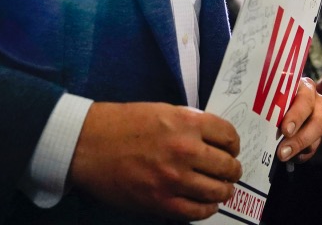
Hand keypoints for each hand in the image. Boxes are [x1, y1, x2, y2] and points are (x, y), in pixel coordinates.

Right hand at [69, 102, 240, 221]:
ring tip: (221, 189)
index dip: (233, 144)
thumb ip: (189, 123)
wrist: (88, 145)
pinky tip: (205, 204)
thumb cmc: (121, 124)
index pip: (228, 136)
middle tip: (230, 171)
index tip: (231, 149)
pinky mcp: (161, 202)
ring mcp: (174, 178)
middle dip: (232, 169)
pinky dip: (206, 209)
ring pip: (217, 191)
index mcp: (186, 122)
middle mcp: (185, 150)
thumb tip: (212, 139)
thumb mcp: (162, 110)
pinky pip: (197, 212)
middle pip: (227, 166)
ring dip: (224, 191)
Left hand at [276, 76, 321, 162]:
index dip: (297, 116)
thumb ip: (273, 99)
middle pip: (317, 122)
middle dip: (300, 139)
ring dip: (300, 148)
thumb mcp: (273, 92)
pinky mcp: (317, 134)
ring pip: (317, 136)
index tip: (285, 130)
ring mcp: (320, 118)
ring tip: (283, 156)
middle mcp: (317, 102)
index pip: (305, 101)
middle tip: (283, 152)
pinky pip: (314, 147)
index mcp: (306, 87)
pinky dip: (302, 155)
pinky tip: (291, 158)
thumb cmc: (274, 94)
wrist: (278, 100)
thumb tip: (261, 106)